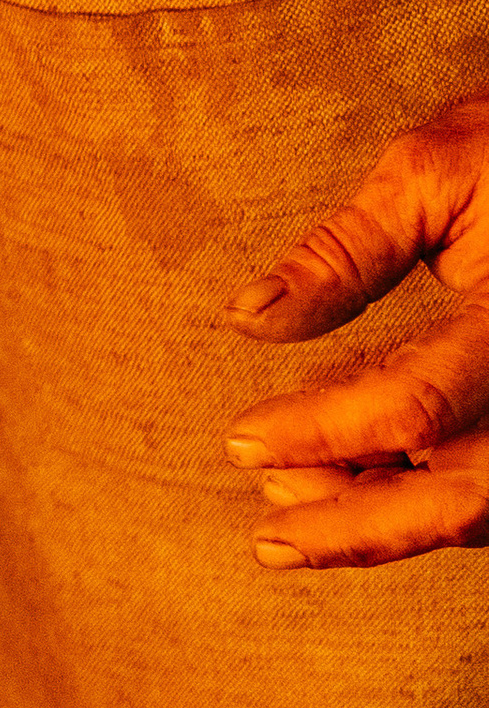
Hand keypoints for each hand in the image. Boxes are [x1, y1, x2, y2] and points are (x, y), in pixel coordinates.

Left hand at [224, 91, 488, 566]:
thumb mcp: (430, 173)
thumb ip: (345, 252)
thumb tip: (251, 316)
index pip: (418, 403)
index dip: (323, 432)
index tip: (242, 439)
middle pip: (464, 493)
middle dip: (358, 526)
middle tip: (266, 534)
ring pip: (479, 504)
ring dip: (384, 520)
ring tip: (286, 501)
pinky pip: (488, 484)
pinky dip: (420, 498)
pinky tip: (349, 487)